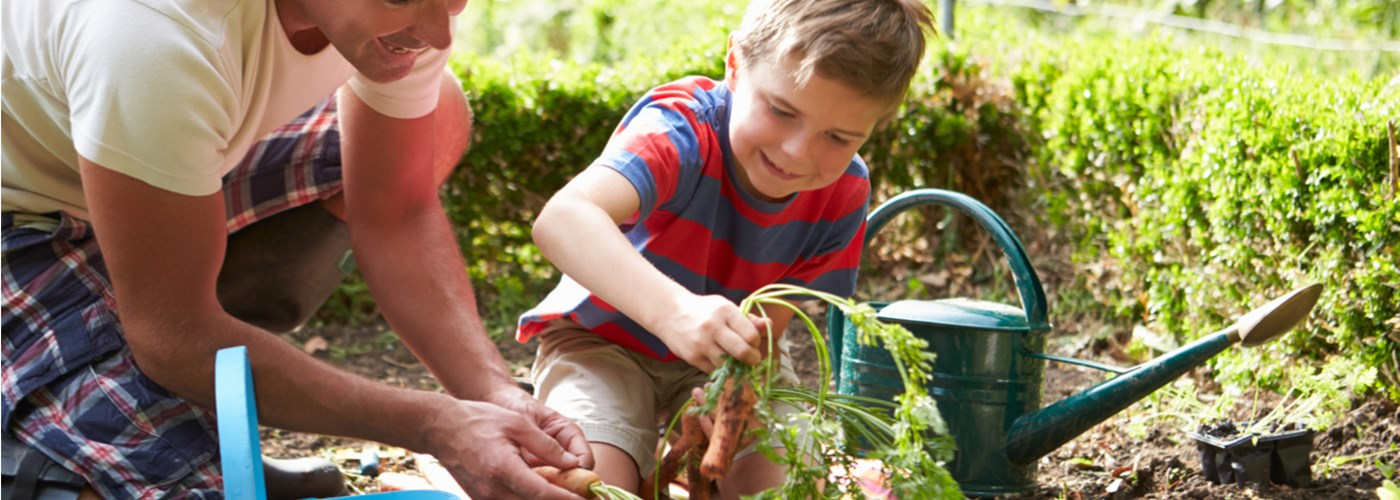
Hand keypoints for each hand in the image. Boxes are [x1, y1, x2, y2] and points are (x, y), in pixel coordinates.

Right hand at [422, 397, 586, 499]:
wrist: (440, 429)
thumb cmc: (479, 420)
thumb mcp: (517, 424)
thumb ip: (546, 445)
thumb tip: (572, 463)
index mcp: (503, 469)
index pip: (542, 494)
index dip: (566, 499)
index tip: (585, 497)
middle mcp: (492, 491)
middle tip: (579, 495)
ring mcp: (485, 499)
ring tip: (563, 491)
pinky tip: (541, 490)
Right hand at [652, 294, 766, 371]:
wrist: (670, 313)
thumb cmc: (704, 310)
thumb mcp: (725, 307)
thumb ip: (748, 318)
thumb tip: (768, 325)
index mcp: (725, 311)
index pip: (751, 334)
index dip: (756, 343)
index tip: (754, 344)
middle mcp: (713, 327)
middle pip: (742, 352)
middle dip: (752, 359)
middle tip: (752, 359)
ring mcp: (701, 344)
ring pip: (728, 365)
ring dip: (736, 367)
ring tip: (736, 361)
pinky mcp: (692, 357)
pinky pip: (714, 371)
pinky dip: (720, 370)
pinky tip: (720, 362)